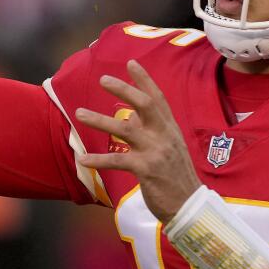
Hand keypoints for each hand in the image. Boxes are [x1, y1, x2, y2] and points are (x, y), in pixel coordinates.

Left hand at [74, 60, 201, 223]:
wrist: (189, 205)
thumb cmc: (176, 176)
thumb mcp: (168, 147)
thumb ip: (150, 129)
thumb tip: (130, 114)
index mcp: (170, 128)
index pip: (157, 98)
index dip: (144, 79)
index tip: (131, 62)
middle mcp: (164, 135)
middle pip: (143, 105)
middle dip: (123, 89)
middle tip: (102, 79)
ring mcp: (156, 152)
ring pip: (124, 129)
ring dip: (99, 120)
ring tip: (79, 113)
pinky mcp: (146, 170)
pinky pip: (117, 161)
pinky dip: (98, 159)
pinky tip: (82, 158)